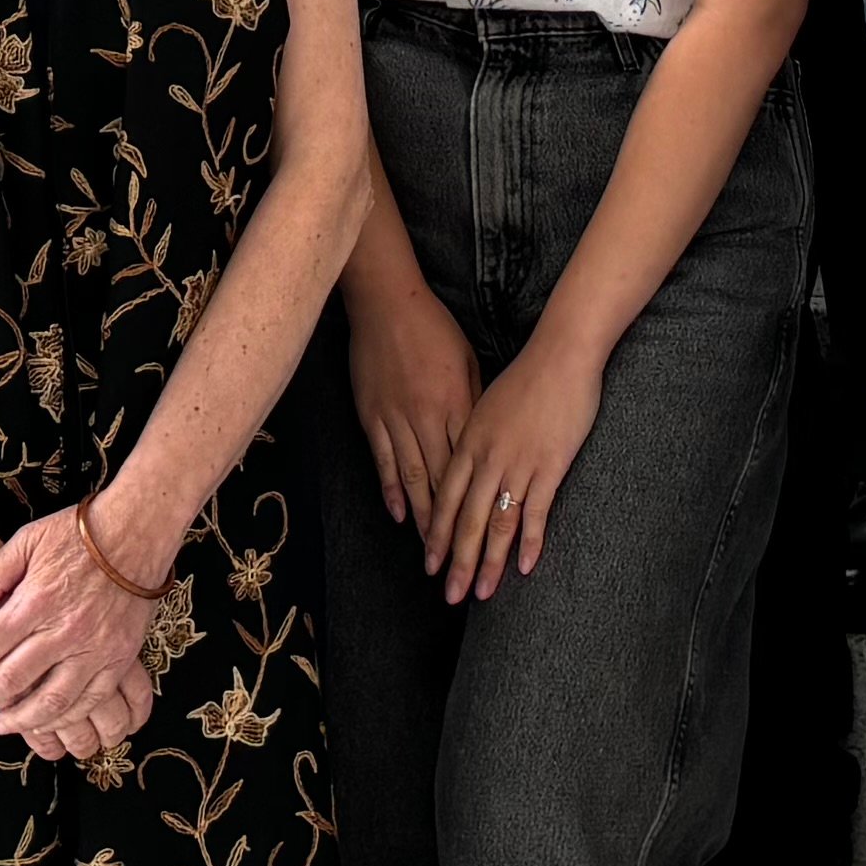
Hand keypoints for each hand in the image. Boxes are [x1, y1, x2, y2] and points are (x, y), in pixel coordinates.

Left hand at [0, 501, 167, 761]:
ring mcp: (94, 649)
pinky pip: (90, 701)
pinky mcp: (119, 659)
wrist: (136, 533)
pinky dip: (67, 718)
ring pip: (52, 702)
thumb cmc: (80, 535)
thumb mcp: (27, 541)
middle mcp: (64, 631)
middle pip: (13, 680)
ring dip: (23, 720)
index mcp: (35, 601)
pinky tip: (48, 720)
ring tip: (6, 725)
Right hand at [348, 270, 483, 558]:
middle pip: (446, 484)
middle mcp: (429, 419)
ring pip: (416, 480)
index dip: (482, 504)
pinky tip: (400, 515)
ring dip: (425, 521)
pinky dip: (394, 490)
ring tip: (434, 555)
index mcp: (459, 406)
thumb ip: (474, 404)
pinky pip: (385, 460)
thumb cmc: (434, 328)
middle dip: (455, 528)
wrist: (387, 301)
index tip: (492, 536)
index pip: (474, 467)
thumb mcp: (467, 363)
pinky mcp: (373, 416)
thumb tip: (483, 439)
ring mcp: (398, 419)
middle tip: (463, 563)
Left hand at [427, 333, 604, 604]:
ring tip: (481, 593)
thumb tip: (468, 468)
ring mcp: (518, 463)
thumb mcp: (487, 406)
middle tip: (449, 596)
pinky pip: (536, 512)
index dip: (436, 534)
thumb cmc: (527, 378)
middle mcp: (487, 457)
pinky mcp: (549, 466)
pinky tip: (526, 568)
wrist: (561, 354)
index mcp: (469, 442)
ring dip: (489, 562)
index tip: (429, 564)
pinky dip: (530, 542)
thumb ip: (475, 440)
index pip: (445, 498)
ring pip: (497, 523)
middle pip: (466, 519)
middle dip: (456, 561)